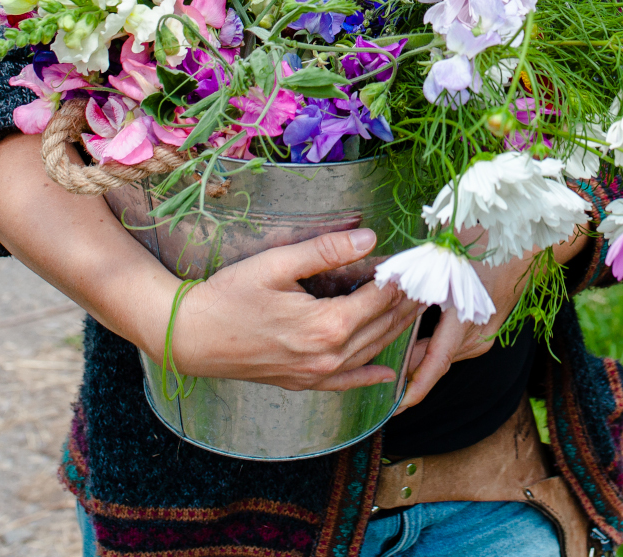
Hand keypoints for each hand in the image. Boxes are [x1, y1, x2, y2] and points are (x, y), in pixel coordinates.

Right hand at [167, 228, 422, 391]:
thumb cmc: (229, 295)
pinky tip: (388, 374)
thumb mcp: (277, 264)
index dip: (402, 277)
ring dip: (397, 330)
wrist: (192, 338)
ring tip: (417, 309)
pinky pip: (347, 383)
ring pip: (371, 351)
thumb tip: (370, 238)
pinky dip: (371, 377)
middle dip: (407, 302)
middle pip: (382, 325)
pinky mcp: (303, 383)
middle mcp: (329, 355)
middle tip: (430, 281)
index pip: (380, 297)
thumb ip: (325, 251)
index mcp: (327, 324)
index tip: (422, 260)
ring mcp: (317, 375)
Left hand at [395, 249, 533, 409]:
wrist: (525, 251)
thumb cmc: (485, 246)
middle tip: (375, 379)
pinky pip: (451, 347)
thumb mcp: (444, 258)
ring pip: (442, 356)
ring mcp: (482, 336)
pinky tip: (412, 343)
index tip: (397, 405)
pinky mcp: (483, 333)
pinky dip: (431, 348)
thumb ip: (414, 276)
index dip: (416, 386)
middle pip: (434, 361)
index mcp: (464, 319)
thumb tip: (382, 285)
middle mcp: (476, 335)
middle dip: (406, 371)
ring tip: (388, 362)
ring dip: (417, 358)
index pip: (437, 361)